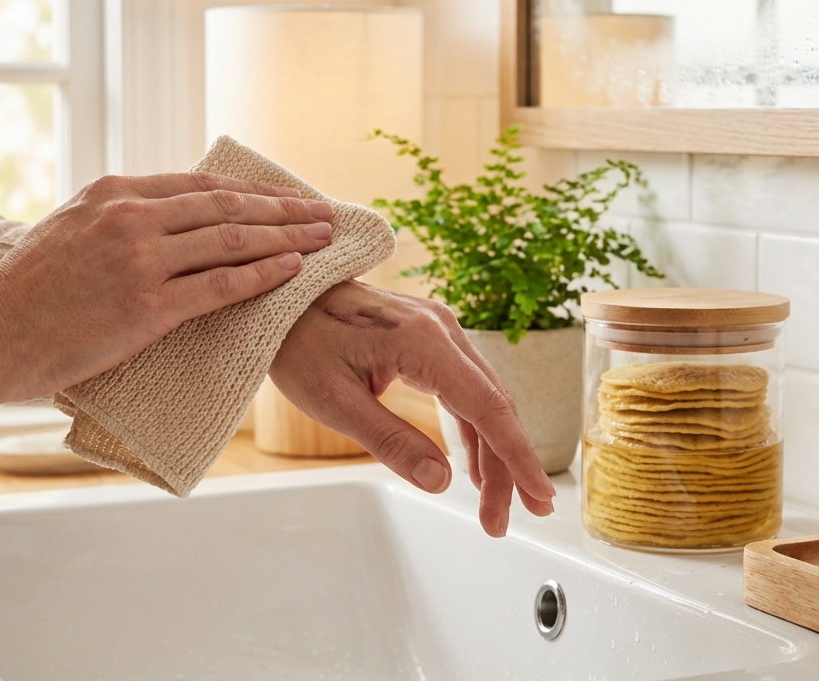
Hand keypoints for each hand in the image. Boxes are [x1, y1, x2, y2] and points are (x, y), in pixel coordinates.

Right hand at [0, 172, 334, 398]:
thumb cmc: (23, 292)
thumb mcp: (68, 230)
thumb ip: (117, 219)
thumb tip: (164, 220)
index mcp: (113, 192)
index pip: (201, 184)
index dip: (253, 190)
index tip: (287, 196)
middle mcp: (131, 216)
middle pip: (227, 206)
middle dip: (284, 209)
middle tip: (324, 213)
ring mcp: (140, 260)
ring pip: (233, 240)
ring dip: (287, 239)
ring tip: (323, 240)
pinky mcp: (147, 306)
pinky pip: (221, 285)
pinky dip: (264, 276)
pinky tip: (294, 273)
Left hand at [269, 281, 555, 536]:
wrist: (279, 297)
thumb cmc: (296, 341)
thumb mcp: (334, 401)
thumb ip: (390, 442)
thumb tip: (440, 481)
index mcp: (424, 341)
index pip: (488, 407)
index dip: (518, 456)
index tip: (539, 496)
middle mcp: (442, 329)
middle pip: (493, 407)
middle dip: (505, 467)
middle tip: (502, 521)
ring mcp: (438, 329)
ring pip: (483, 399)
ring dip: (491, 452)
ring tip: (493, 506)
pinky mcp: (428, 337)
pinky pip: (464, 387)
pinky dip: (473, 428)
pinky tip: (473, 466)